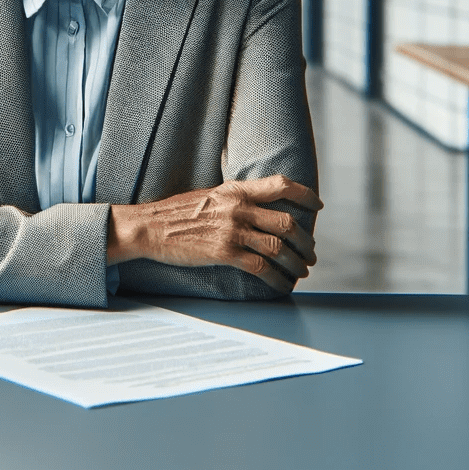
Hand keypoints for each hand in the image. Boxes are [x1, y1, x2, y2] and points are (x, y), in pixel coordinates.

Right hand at [107, 176, 320, 292]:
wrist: (150, 227)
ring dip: (296, 262)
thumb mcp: (210, 196)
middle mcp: (239, 208)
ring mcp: (232, 231)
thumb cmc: (176, 213)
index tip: (317, 204)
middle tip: (311, 252)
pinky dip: (277, 278)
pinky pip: (261, 267)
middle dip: (305, 241)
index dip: (305, 194)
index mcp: (236, 190)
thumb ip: (235, 200)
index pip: (281, 185)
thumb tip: (257, 210)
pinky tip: (282, 284)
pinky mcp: (224, 253)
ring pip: (278, 247)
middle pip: (287, 222)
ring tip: (301, 270)